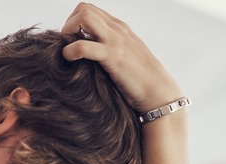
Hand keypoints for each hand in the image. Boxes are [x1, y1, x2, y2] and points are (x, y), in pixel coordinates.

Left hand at [61, 3, 182, 112]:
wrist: (158, 91)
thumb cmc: (140, 79)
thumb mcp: (124, 55)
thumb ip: (109, 47)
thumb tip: (88, 51)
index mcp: (119, 28)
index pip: (90, 10)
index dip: (75, 22)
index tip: (72, 40)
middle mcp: (117, 29)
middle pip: (84, 9)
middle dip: (69, 24)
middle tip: (67, 44)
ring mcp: (115, 41)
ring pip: (84, 17)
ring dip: (69, 31)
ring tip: (67, 50)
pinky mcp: (113, 57)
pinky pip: (84, 46)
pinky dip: (70, 51)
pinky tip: (69, 60)